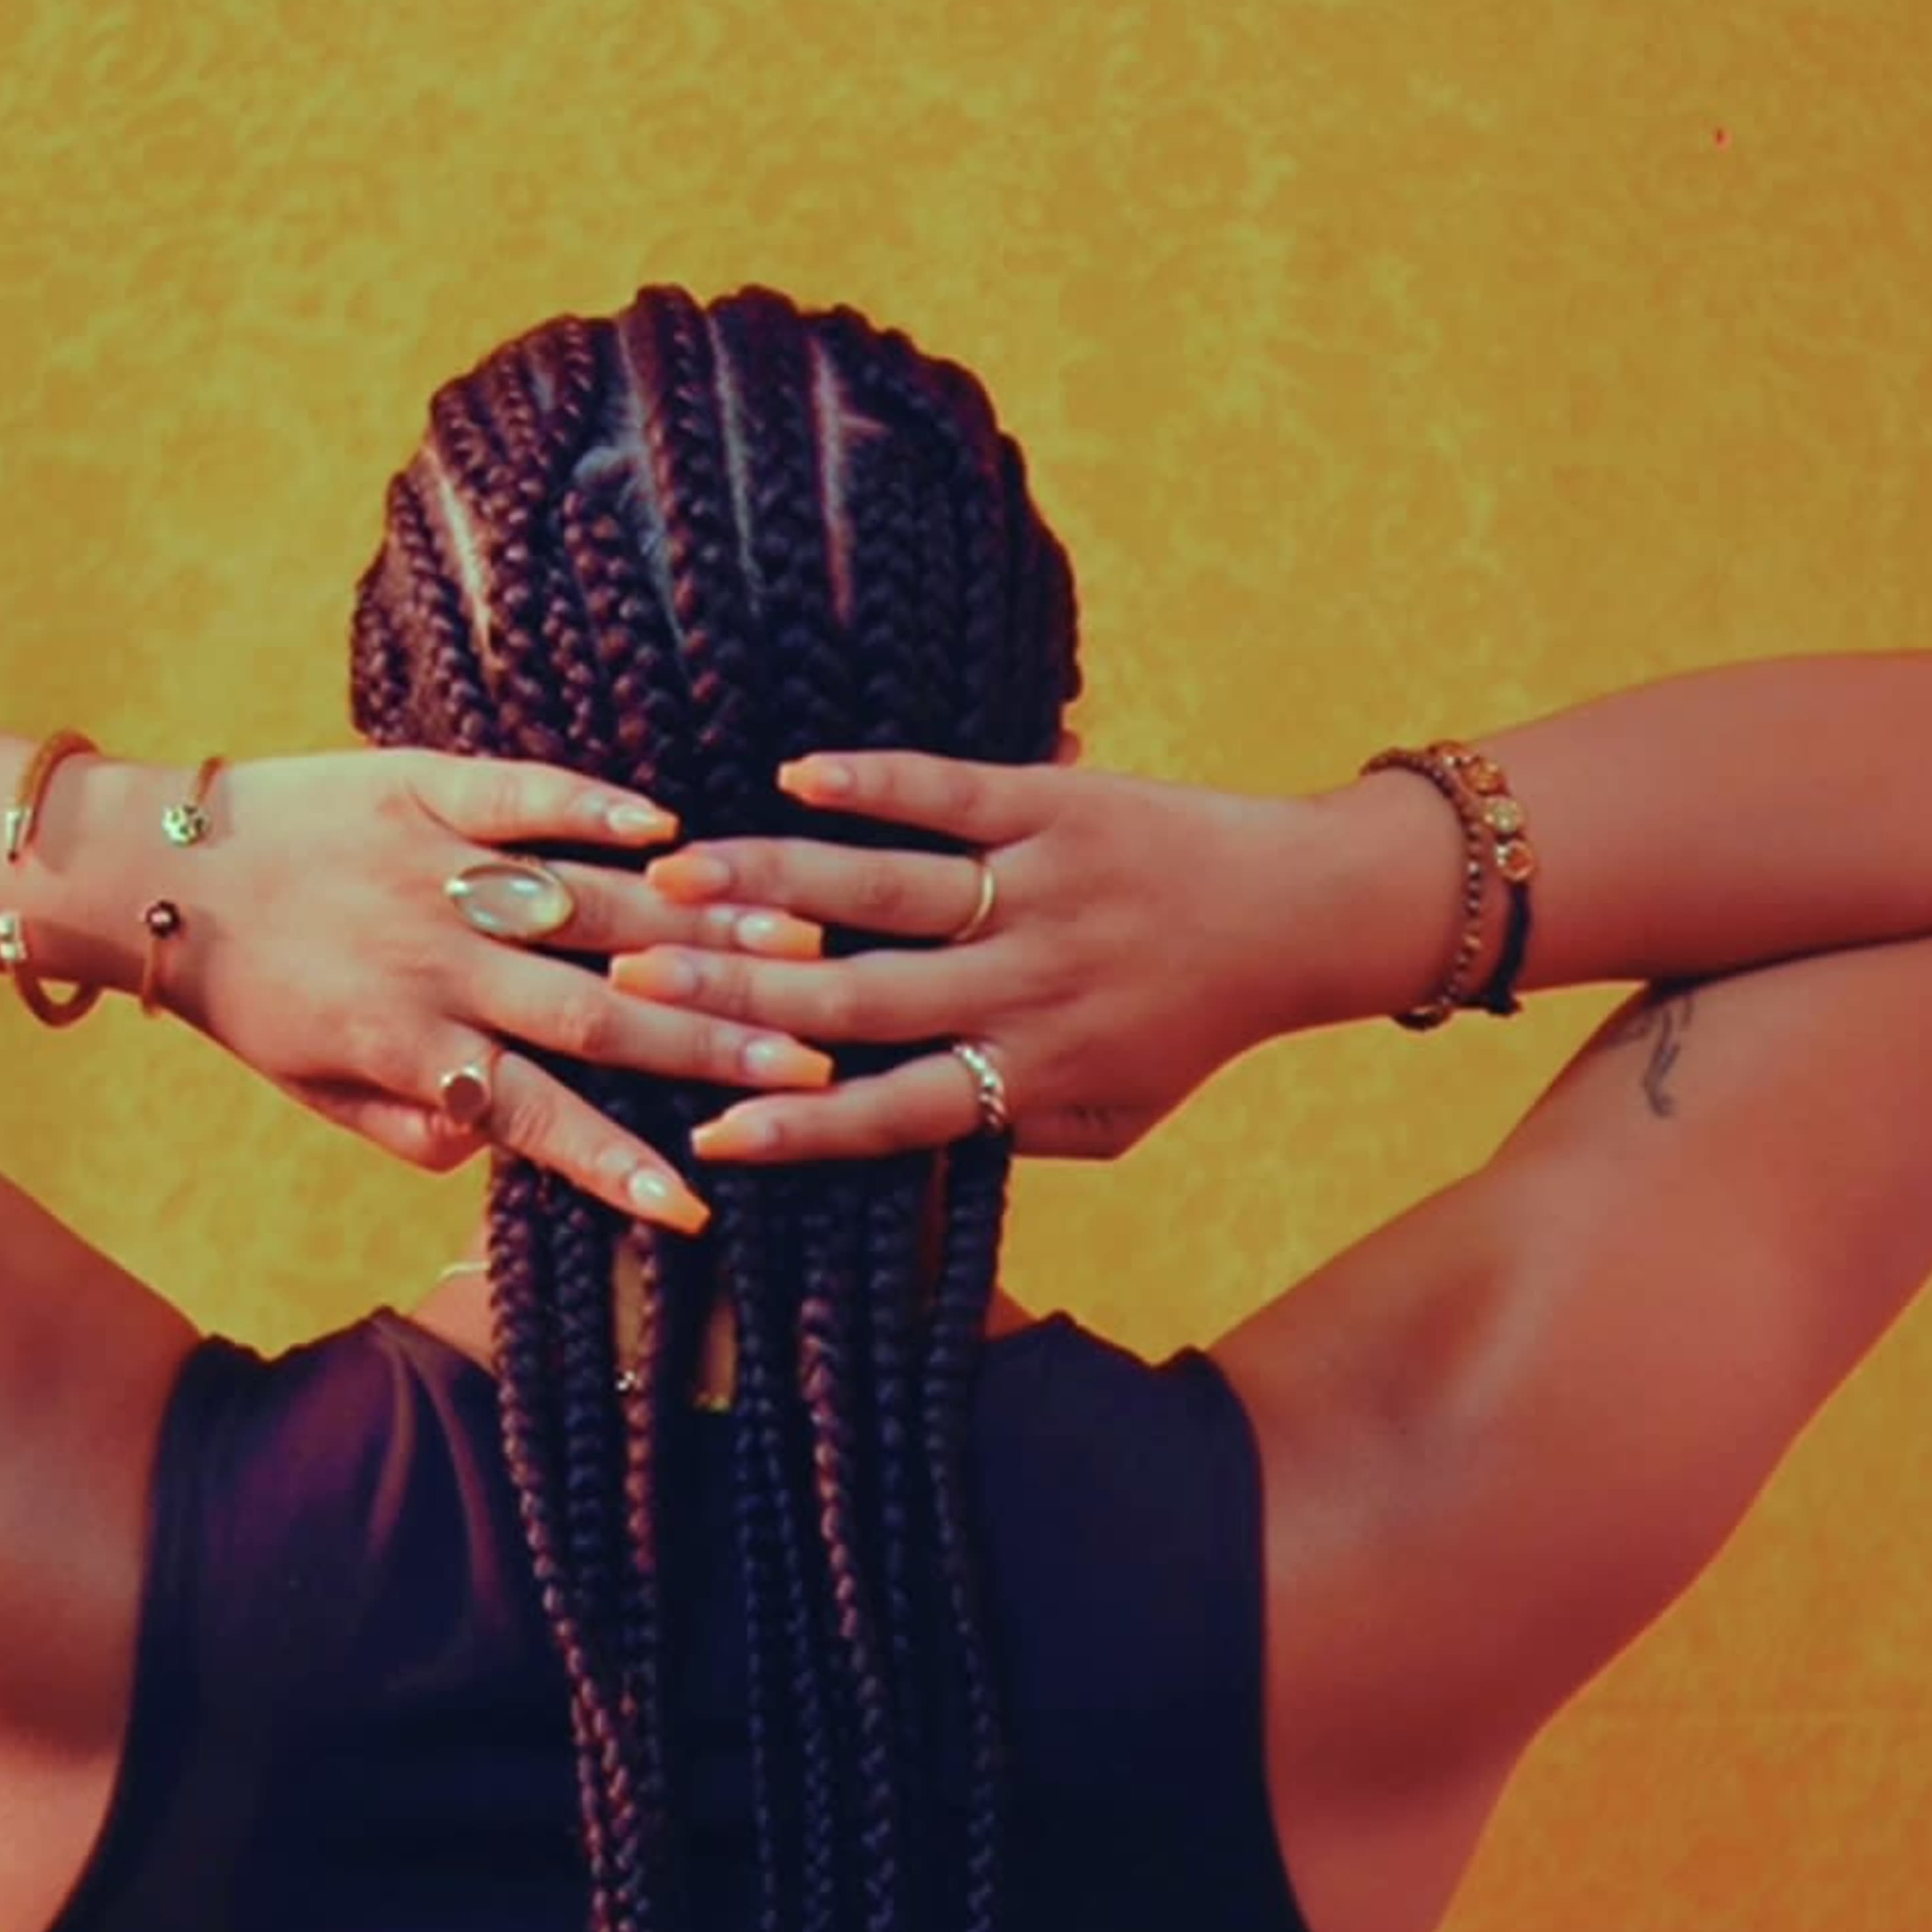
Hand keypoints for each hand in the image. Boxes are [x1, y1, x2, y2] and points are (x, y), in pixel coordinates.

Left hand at [176, 747, 838, 1226]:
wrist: (156, 871)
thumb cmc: (248, 993)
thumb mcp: (310, 1088)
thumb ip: (408, 1128)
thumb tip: (493, 1149)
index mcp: (409, 1045)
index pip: (535, 1117)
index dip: (617, 1162)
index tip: (699, 1204)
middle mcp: (434, 962)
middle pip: (592, 1013)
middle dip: (705, 1044)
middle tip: (808, 1064)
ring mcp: (434, 868)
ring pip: (579, 906)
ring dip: (689, 930)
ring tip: (792, 944)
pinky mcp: (421, 785)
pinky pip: (517, 794)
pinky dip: (591, 808)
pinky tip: (667, 828)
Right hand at [607, 749, 1311, 1165]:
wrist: (1303, 914)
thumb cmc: (1189, 1029)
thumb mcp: (1114, 1122)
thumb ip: (1008, 1137)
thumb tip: (892, 1152)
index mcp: (1034, 1073)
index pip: (895, 1111)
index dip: (796, 1128)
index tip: (701, 1134)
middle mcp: (1029, 987)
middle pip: (859, 1000)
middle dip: (736, 996)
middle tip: (628, 984)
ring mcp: (1043, 889)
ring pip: (887, 893)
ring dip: (772, 884)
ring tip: (674, 876)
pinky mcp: (1062, 804)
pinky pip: (955, 792)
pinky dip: (874, 785)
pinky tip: (794, 779)